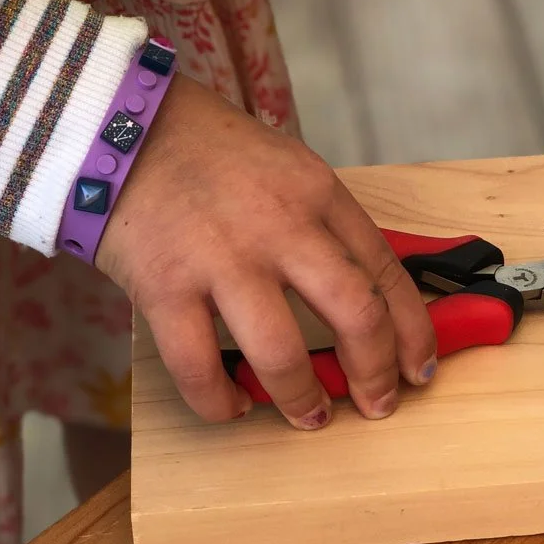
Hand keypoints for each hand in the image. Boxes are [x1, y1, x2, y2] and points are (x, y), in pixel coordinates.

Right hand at [96, 74, 437, 429]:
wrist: (125, 126)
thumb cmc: (213, 152)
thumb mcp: (289, 168)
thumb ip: (323, 222)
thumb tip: (360, 289)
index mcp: (318, 193)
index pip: (385, 268)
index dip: (412, 327)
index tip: (419, 365)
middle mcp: (281, 226)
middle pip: (355, 312)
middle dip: (375, 371)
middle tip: (377, 403)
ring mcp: (223, 258)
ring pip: (282, 352)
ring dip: (302, 399)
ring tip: (309, 417)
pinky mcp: (165, 286)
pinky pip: (199, 366)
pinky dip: (219, 401)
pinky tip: (233, 407)